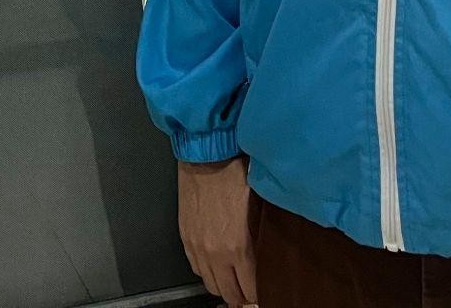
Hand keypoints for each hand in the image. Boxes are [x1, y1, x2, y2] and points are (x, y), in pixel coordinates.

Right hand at [177, 156, 257, 306]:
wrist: (205, 155)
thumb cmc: (234, 173)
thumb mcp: (257, 205)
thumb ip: (259, 235)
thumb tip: (265, 252)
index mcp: (238, 246)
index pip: (250, 288)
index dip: (257, 294)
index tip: (262, 292)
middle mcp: (215, 253)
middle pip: (229, 293)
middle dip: (241, 296)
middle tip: (248, 291)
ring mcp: (197, 247)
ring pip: (210, 284)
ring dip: (223, 286)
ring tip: (232, 282)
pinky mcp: (185, 238)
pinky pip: (195, 268)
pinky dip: (206, 272)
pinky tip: (214, 266)